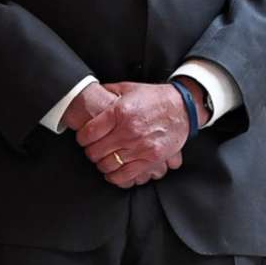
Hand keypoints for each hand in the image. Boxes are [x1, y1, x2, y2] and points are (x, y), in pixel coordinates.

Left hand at [69, 81, 186, 186]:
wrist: (183, 108)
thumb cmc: (154, 98)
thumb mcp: (128, 88)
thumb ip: (107, 91)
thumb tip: (89, 91)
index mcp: (120, 112)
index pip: (88, 133)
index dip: (82, 138)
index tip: (84, 138)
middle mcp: (129, 130)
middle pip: (95, 151)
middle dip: (90, 151)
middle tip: (93, 149)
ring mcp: (141, 147)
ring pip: (108, 165)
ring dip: (102, 164)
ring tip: (104, 158)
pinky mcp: (151, 159)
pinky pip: (125, 176)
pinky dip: (115, 176)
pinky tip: (114, 171)